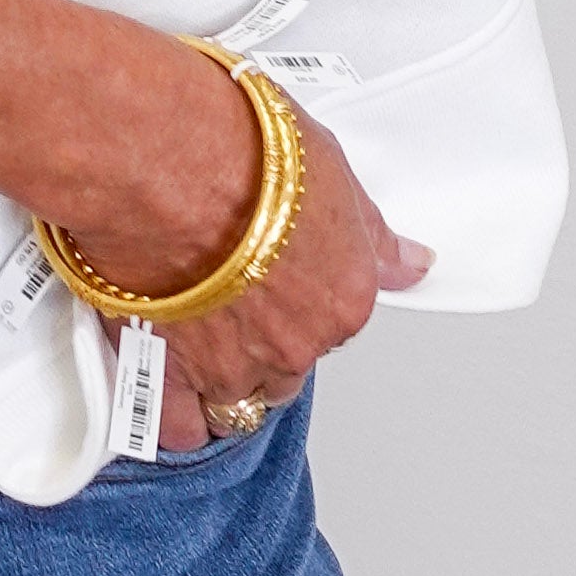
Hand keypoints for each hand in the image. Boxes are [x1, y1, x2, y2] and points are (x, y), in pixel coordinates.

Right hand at [65, 111, 429, 450]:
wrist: (165, 156)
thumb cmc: (238, 149)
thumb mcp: (329, 167)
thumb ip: (370, 232)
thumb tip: (411, 261)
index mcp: (343, 298)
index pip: (338, 320)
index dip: (305, 294)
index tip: (281, 269)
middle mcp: (292, 342)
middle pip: (290, 366)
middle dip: (268, 340)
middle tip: (236, 294)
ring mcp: (229, 363)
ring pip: (238, 399)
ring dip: (224, 374)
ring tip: (198, 331)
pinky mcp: (166, 372)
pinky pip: (180, 426)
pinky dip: (177, 416)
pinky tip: (172, 389)